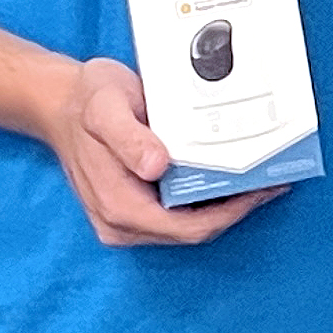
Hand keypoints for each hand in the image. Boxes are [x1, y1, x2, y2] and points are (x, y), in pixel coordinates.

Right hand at [33, 55, 282, 246]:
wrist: (61, 102)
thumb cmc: (86, 103)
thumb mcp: (105, 108)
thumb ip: (129, 137)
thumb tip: (157, 167)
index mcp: (120, 207)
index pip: (189, 228)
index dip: (231, 214)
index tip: (261, 190)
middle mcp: (123, 222)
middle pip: (195, 230)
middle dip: (236, 209)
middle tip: (272, 179)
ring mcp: (128, 217)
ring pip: (190, 223)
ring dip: (225, 203)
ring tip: (258, 175)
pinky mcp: (135, 205)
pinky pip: (179, 211)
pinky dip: (208, 196)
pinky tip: (229, 173)